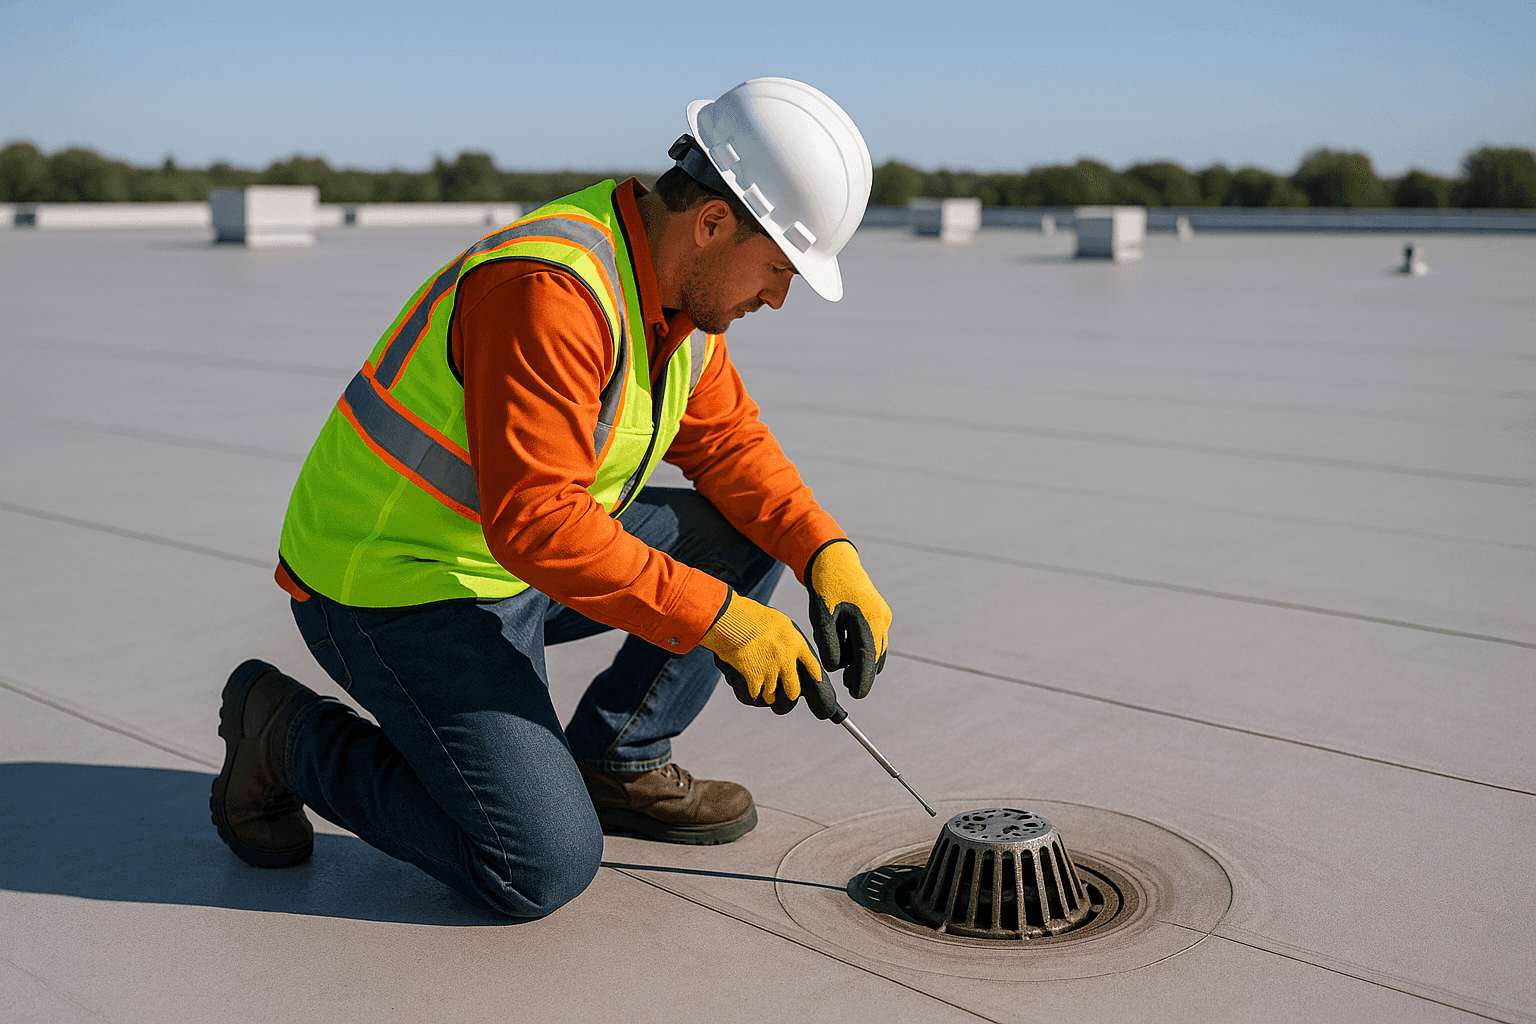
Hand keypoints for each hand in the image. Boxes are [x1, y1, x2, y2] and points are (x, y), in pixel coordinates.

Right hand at [699, 592, 839, 718]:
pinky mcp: (753, 677)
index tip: (816, 679)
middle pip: (794, 690)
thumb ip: (787, 636)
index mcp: (795, 643)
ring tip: (767, 695)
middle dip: (791, 693)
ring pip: (772, 694)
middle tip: (788, 694)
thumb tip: (787, 643)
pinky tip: (751, 689)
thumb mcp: (778, 620)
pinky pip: (755, 693)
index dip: (815, 674)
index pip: (812, 665)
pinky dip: (752, 691)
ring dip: (769, 695)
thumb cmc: (752, 615)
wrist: (732, 619)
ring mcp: (770, 671)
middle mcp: (786, 660)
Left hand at [806, 540, 890, 699]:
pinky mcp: (879, 613)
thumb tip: (835, 667)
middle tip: (849, 687)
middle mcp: (881, 618)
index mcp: (868, 618)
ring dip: (862, 659)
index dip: (863, 678)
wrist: (834, 560)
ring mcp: (882, 615)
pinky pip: (874, 637)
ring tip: (844, 670)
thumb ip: (829, 642)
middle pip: (875, 655)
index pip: (868, 656)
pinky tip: (847, 652)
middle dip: (863, 672)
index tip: (857, 695)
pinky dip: (862, 647)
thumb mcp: (822, 616)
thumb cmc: (825, 588)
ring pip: (876, 647)